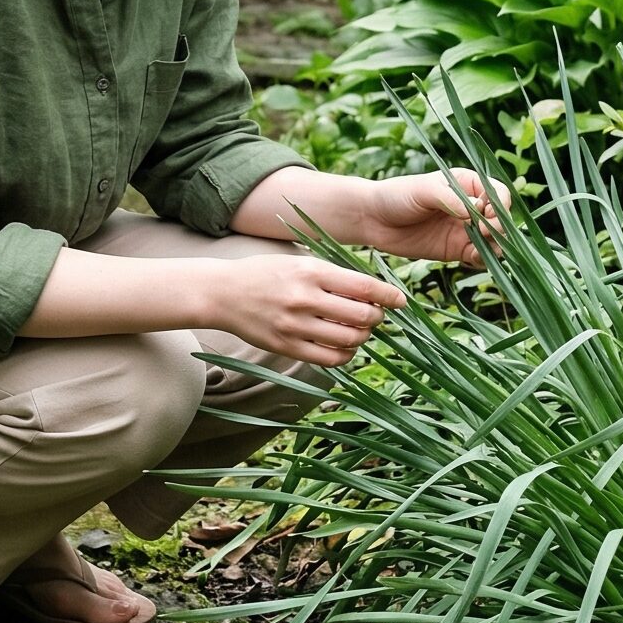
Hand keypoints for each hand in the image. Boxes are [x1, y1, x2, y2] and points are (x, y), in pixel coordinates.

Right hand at [202, 254, 407, 366]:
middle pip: (361, 316)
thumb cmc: (266, 273)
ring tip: (360, 331)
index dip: (388, 296)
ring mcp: (295, 325)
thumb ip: (333, 275)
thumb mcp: (300, 262)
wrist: (223, 293)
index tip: (400, 301)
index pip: (363, 287)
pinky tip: (346, 348)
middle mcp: (305, 299)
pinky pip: (329, 359)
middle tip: (377, 316)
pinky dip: (346, 356)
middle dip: (377, 318)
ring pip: (349, 340)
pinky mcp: (286, 347)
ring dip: (363, 337)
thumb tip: (372, 291)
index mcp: (311, 272)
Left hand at [356, 169, 511, 266]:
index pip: (499, 194)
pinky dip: (482, 260)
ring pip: (494, 241)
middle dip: (498, 229)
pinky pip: (479, 257)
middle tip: (480, 233)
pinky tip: (471, 259)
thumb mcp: (423, 190)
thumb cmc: (397, 195)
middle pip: (501, 220)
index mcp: (467, 184)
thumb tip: (476, 209)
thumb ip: (450, 199)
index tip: (485, 215)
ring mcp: (465, 230)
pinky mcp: (456, 250)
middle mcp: (471, 207)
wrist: (373, 219)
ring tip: (476, 250)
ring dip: (493, 247)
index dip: (499, 206)